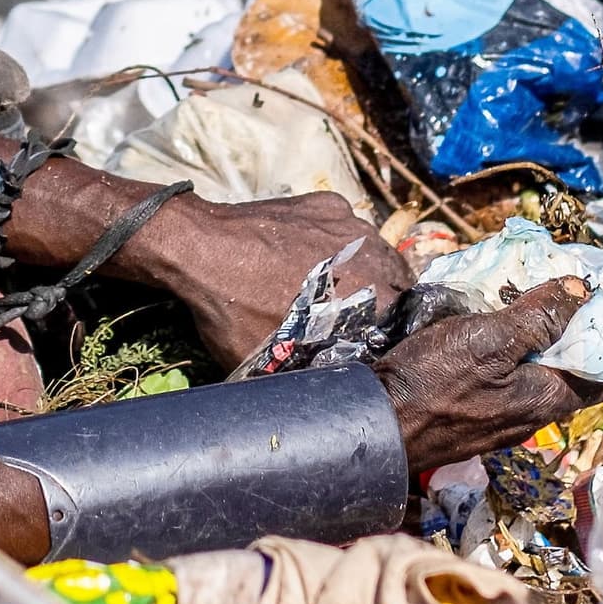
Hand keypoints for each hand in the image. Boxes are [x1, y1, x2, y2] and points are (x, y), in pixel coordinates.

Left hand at [125, 191, 418, 372]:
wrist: (198, 247)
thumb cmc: (235, 312)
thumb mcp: (277, 365)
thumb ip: (317, 375)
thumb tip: (329, 399)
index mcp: (375, 300)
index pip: (404, 325)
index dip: (387, 337)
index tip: (368, 343)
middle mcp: (377, 257)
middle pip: (395, 288)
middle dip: (376, 304)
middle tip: (345, 317)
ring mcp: (352, 224)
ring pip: (372, 255)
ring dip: (357, 272)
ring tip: (324, 287)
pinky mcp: (328, 204)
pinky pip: (343, 229)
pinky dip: (329, 243)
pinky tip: (301, 256)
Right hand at [374, 281, 586, 476]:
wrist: (377, 426)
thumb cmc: (431, 386)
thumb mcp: (487, 342)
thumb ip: (538, 318)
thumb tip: (582, 290)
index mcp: (550, 397)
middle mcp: (537, 408)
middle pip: (589, 369)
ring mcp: (509, 409)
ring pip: (554, 367)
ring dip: (566, 334)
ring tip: (564, 293)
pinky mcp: (484, 403)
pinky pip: (523, 368)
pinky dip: (532, 340)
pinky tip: (514, 316)